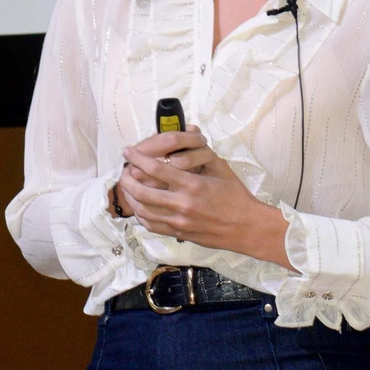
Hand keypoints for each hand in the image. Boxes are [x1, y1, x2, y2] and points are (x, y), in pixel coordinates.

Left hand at [117, 126, 290, 265]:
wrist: (246, 227)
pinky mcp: (179, 233)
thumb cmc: (236, 196)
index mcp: (192, 184)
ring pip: (143, 210)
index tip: (128, 152)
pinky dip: (141, 215)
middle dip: (127, 180)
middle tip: (123, 172)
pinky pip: (152, 225)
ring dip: (131, 198)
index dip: (137, 158)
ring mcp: (179, 222)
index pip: (155, 168)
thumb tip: (186, 136)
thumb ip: (201, 154)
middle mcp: (182, 204)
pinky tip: (140, 207)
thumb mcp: (221, 169)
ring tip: (127, 188)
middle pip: (142, 191)